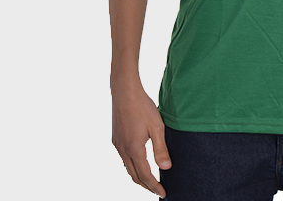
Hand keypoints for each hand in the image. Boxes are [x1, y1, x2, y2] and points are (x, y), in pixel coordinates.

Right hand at [111, 80, 170, 196]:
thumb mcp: (157, 127)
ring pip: (127, 168)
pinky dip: (132, 166)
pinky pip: (123, 158)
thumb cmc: (143, 107)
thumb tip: (166, 168)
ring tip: (149, 180)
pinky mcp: (115, 138)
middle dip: (146, 185)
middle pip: (134, 176)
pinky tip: (139, 162)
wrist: (124, 92)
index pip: (145, 176)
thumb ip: (161, 149)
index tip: (163, 193)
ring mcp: (117, 145)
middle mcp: (123, 150)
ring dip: (138, 176)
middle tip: (157, 190)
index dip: (154, 187)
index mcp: (134, 150)